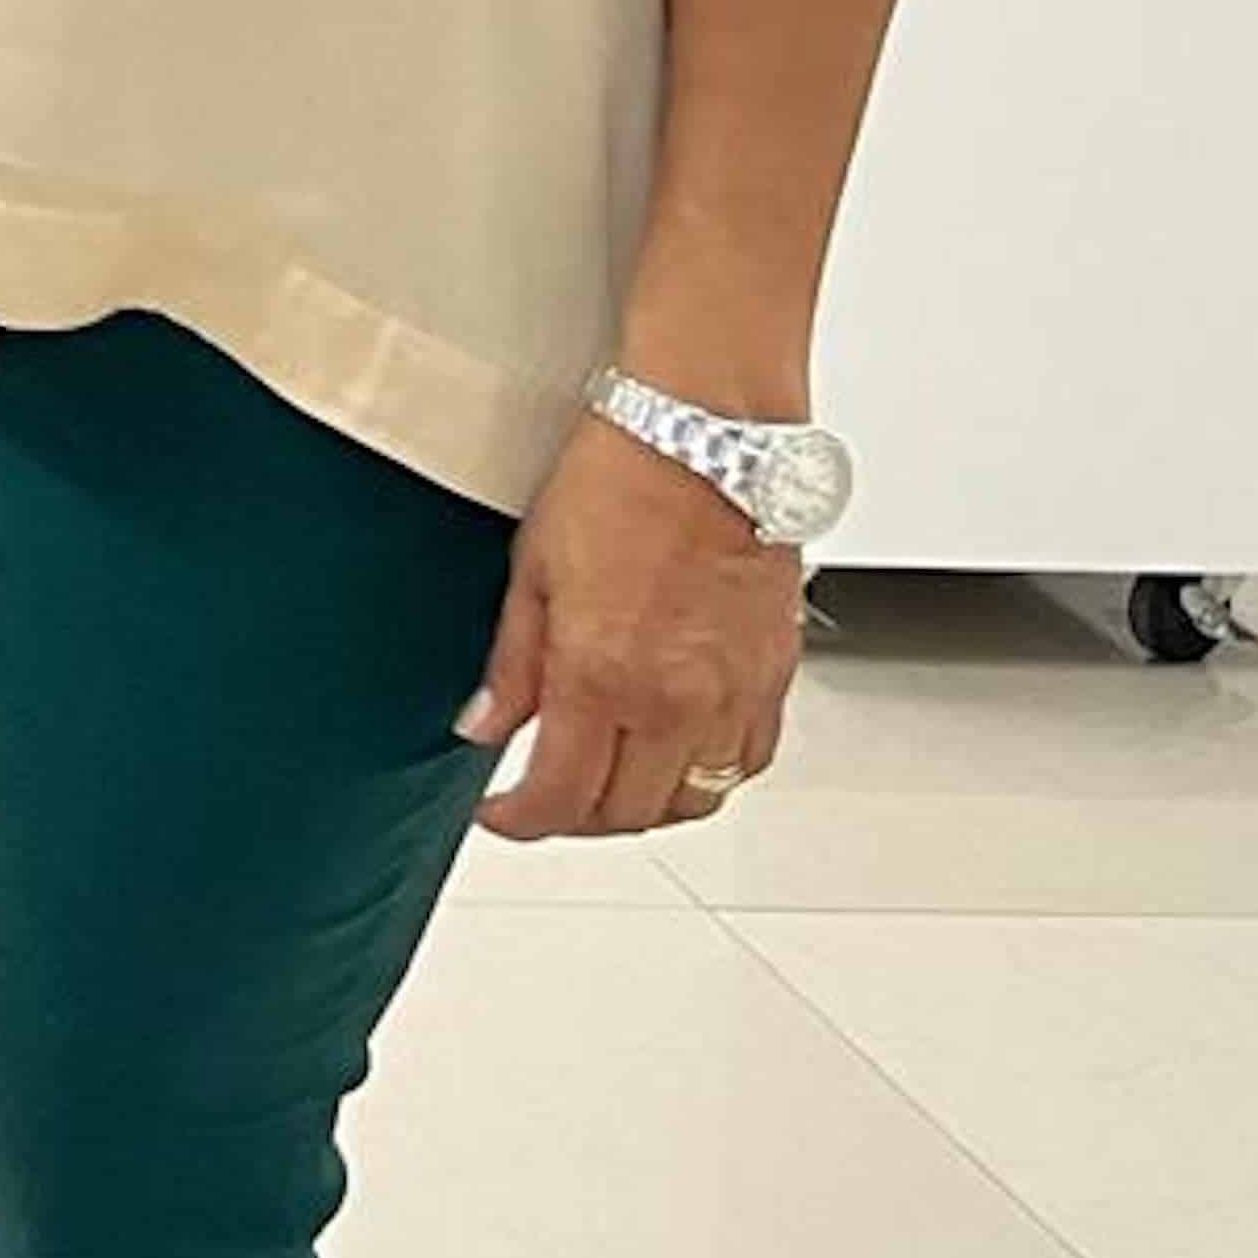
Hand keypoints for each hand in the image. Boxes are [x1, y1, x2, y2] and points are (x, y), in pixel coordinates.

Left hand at [458, 419, 798, 837]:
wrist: (707, 436)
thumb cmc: (619, 478)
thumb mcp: (532, 568)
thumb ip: (512, 664)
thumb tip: (482, 727)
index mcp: (602, 675)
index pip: (561, 795)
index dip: (522, 821)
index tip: (500, 813)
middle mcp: (675, 700)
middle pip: (626, 813)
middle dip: (575, 819)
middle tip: (543, 794)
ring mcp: (733, 695)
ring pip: (692, 800)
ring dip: (643, 806)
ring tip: (604, 780)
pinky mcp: (775, 678)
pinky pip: (746, 761)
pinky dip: (707, 774)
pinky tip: (675, 752)